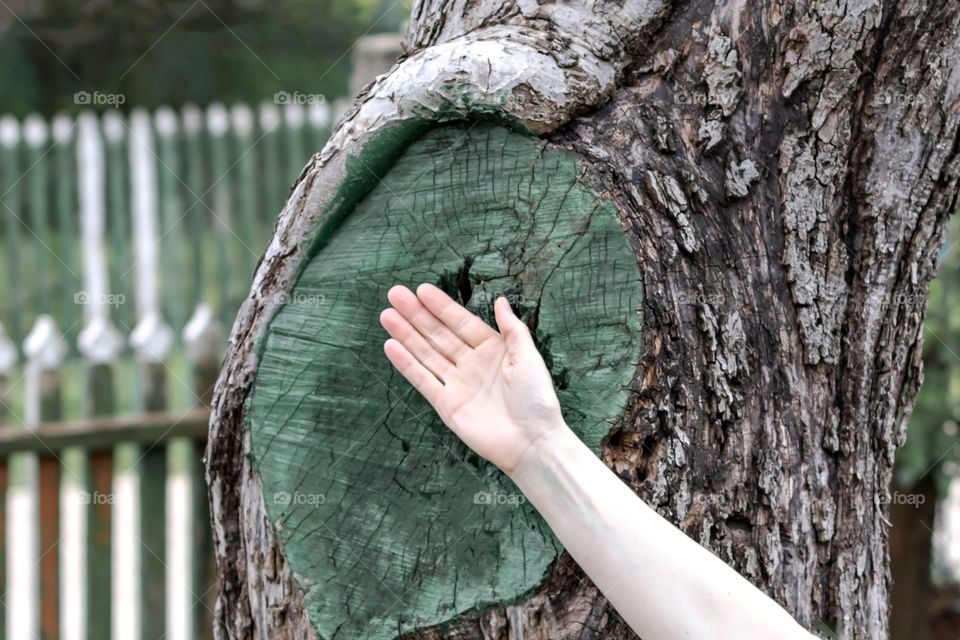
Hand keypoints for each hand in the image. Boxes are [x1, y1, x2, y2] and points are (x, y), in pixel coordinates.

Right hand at [379, 283, 566, 474]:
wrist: (532, 442)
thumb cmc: (536, 400)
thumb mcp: (528, 358)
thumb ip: (512, 329)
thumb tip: (500, 300)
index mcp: (492, 349)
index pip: (461, 322)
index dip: (441, 306)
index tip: (421, 289)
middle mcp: (471, 364)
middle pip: (438, 334)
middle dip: (416, 315)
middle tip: (394, 294)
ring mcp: (457, 384)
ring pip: (426, 353)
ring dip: (406, 335)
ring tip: (386, 315)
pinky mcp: (446, 405)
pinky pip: (423, 380)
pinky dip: (406, 364)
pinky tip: (391, 347)